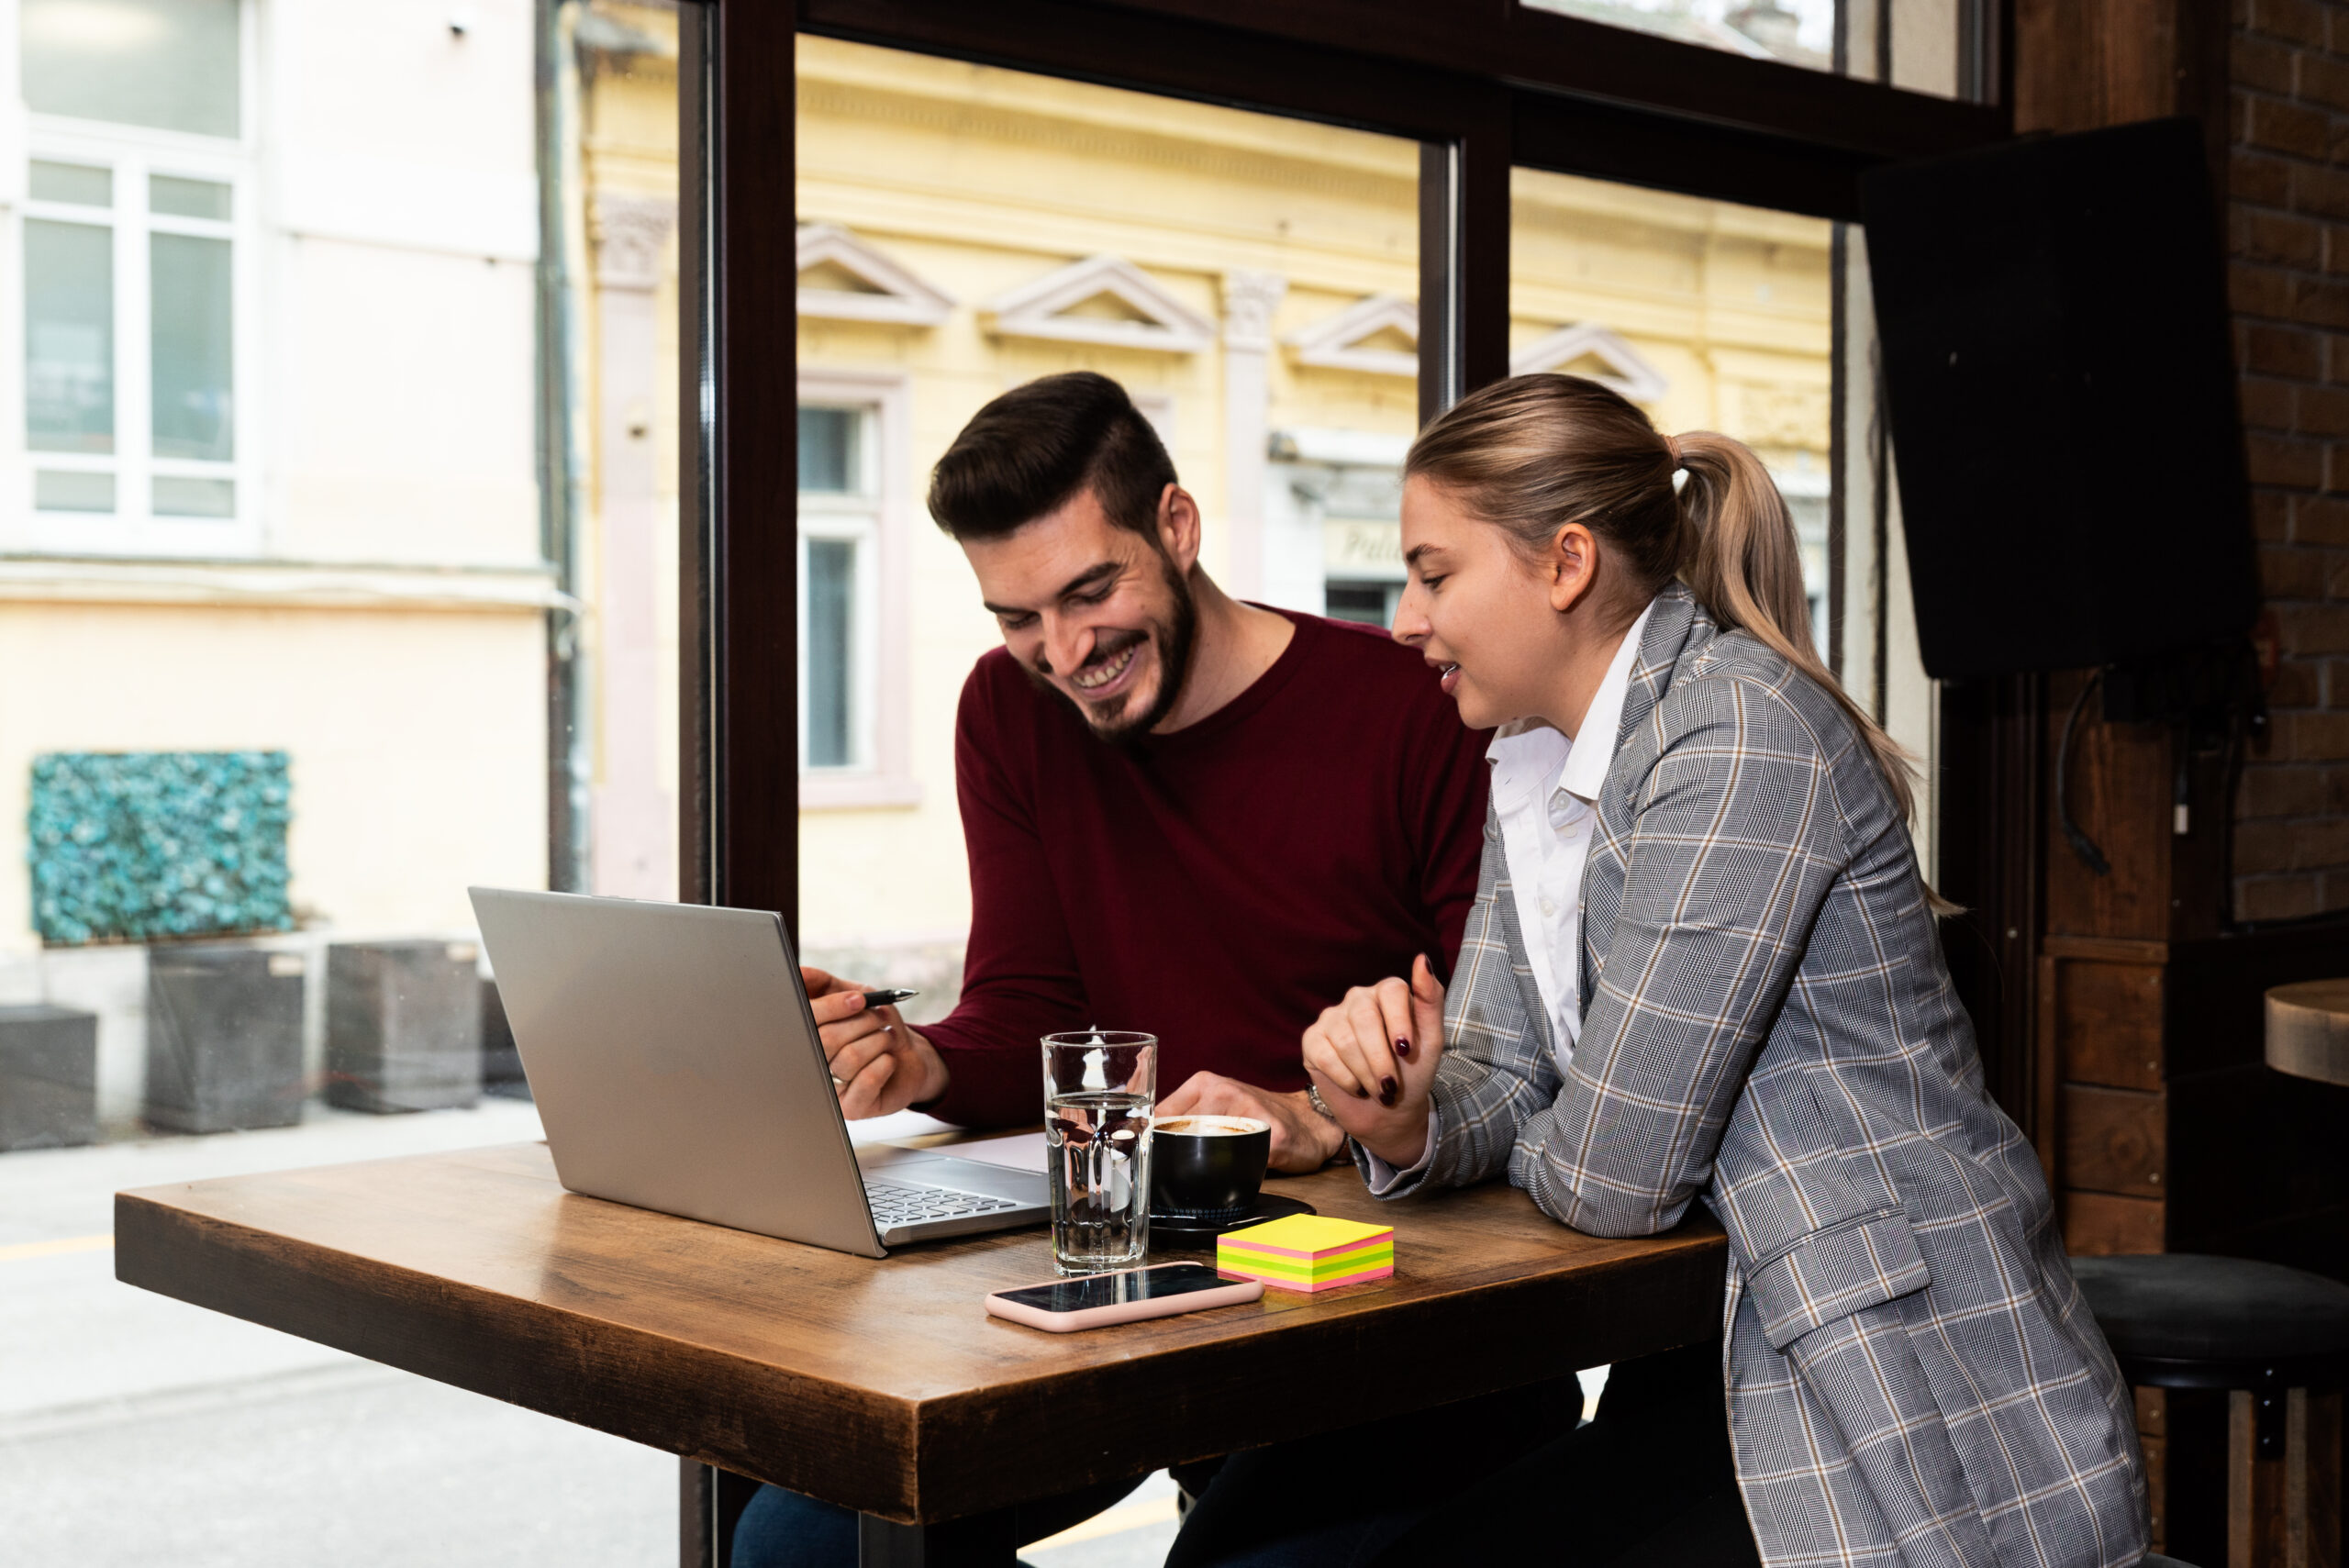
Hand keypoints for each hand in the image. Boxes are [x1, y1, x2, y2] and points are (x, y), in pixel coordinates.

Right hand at [804, 966, 948, 1117]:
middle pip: (826, 1039)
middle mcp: (813, 1065)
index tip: (859, 999)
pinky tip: (888, 1061)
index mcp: (808, 1037)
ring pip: (848, 1059)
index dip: (833, 1006)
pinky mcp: (851, 1109)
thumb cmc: (877, 1027)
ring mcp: (830, 1090)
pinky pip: (866, 1081)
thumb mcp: (855, 994)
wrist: (909, 1057)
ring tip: (885, 1040)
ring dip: (877, 1042)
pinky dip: (884, 1064)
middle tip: (879, 1019)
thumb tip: (800, 972)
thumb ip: (825, 983)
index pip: (807, 1020)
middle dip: (862, 1022)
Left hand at [1155, 1073, 1346, 1172]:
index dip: (1151, 1141)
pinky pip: (1242, 1160)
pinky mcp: (1271, 1133)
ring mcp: (1248, 1110)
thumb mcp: (1217, 1105)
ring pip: (1208, 1147)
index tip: (1144, 1160)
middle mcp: (1224, 1091)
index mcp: (1205, 1083)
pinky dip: (1234, 1173)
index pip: (1162, 1115)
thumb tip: (1145, 1144)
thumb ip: (1185, 1119)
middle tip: (1168, 1176)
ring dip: (1204, 1167)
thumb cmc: (1258, 1115)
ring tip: (1209, 1173)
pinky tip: (1238, 1173)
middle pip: (1181, 1133)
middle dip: (1173, 1158)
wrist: (1310, 1120)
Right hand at [1301, 954, 1446, 1168]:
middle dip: (1379, 1058)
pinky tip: (1357, 1086)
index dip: (1398, 1022)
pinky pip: (1324, 1054)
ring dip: (1365, 1073)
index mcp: (1388, 993)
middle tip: (1390, 1085)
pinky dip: (1345, 1078)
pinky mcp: (1312, 1040)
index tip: (1406, 1051)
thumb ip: (1431, 999)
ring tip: (1379, 1089)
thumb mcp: (1431, 1040)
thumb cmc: (1413, 1072)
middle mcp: (1358, 998)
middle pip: (1364, 1018)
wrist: (1389, 1111)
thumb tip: (1422, 959)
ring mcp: (1332, 1017)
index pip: (1391, 991)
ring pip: (1344, 1039)